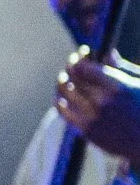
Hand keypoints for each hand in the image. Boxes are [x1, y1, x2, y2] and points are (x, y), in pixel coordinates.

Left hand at [55, 47, 139, 165]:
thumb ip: (123, 69)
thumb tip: (108, 53)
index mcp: (117, 87)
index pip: (84, 68)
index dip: (79, 58)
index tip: (81, 53)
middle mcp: (102, 102)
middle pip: (73, 78)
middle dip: (71, 67)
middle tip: (72, 63)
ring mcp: (92, 118)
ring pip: (65, 94)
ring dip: (62, 83)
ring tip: (64, 79)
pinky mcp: (87, 132)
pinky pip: (65, 112)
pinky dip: (60, 101)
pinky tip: (62, 97)